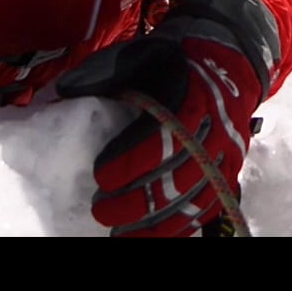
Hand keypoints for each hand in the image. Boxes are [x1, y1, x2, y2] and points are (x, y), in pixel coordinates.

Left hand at [56, 0, 280, 236]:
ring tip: (121, 235)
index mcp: (194, 98)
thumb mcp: (141, 53)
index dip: (132, 161)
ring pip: (195, 200)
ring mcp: (226, 155)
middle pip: (180, 177)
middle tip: (101, 211)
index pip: (166, 137)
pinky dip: (182, 228)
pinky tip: (152, 237)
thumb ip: (106, 72)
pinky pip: (208, 209)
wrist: (227, 58)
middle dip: (138, 201)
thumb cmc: (174, 60)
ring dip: (157, 224)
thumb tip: (62, 92)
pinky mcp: (228, 173)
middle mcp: (216, 131)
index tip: (100, 174)